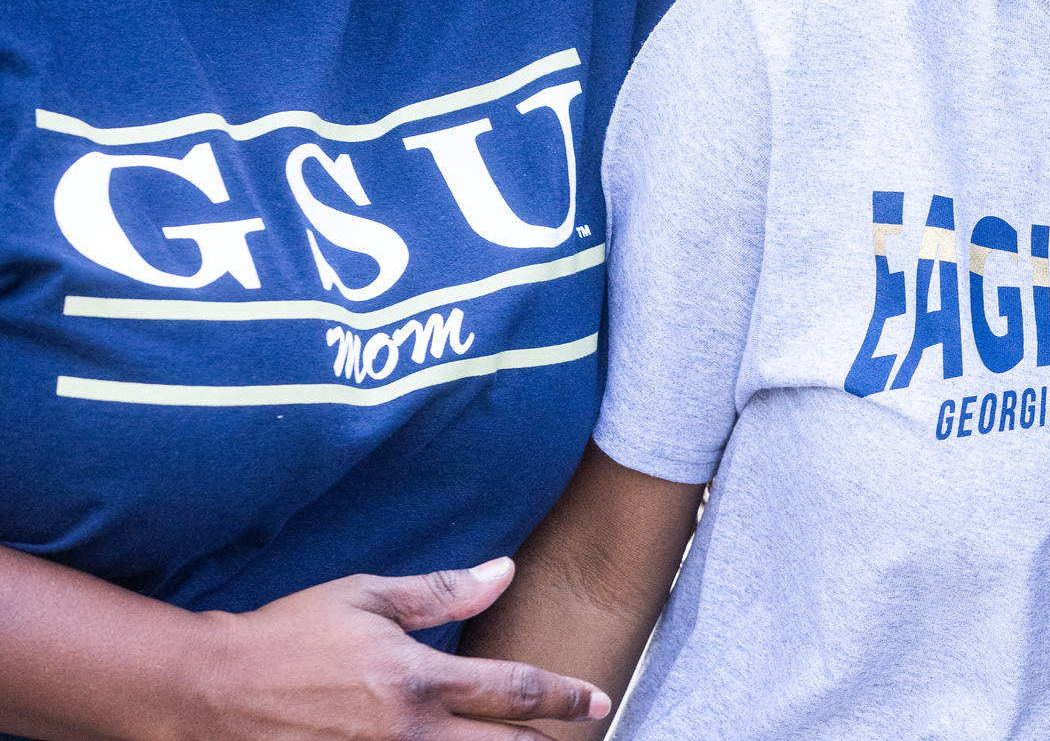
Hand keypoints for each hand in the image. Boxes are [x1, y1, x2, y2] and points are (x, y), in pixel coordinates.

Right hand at [183, 559, 610, 740]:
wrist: (208, 690)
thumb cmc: (288, 634)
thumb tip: (506, 569)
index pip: (513, 692)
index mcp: (416, 679)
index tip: (598, 702)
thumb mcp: (365, 596)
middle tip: (580, 734)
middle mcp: (406, 732)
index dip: (564, 698)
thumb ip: (442, 590)